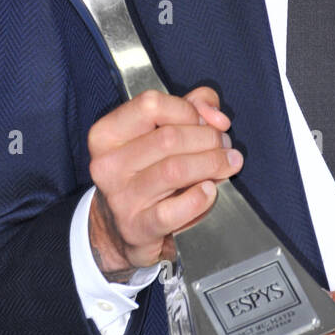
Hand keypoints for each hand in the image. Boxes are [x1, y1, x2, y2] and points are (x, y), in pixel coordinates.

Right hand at [87, 87, 242, 280]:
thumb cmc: (144, 172)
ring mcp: (120, 198)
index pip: (151, 105)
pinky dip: (199, 198)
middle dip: (208, 138)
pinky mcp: (136, 228)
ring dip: (211, 163)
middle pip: (169, 138)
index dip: (188, 110)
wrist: (120, 229)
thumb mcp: (159, 132)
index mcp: (107, 134)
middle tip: (225, 145)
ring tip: (228, 163)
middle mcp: (108, 164)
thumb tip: (215, 115)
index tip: (205, 122)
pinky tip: (210, 191)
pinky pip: (173, 210)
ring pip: (174, 170)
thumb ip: (190, 108)